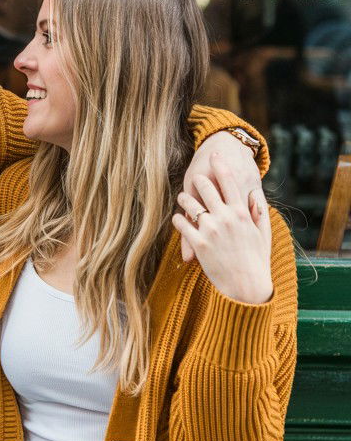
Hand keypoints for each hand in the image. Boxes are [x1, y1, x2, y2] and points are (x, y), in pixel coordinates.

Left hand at [173, 154, 272, 303]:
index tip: (216, 154)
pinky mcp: (198, 243)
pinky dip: (178, 219)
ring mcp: (211, 230)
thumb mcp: (263, 234)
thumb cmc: (256, 261)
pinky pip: (182, 224)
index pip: (229, 182)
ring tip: (182, 198)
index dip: (221, 165)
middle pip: (207, 188)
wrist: (246, 286)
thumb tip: (253, 198)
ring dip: (184, 199)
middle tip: (194, 176)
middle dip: (199, 179)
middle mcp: (225, 217)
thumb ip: (258, 214)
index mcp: (242, 213)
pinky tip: (178, 218)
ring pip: (191, 204)